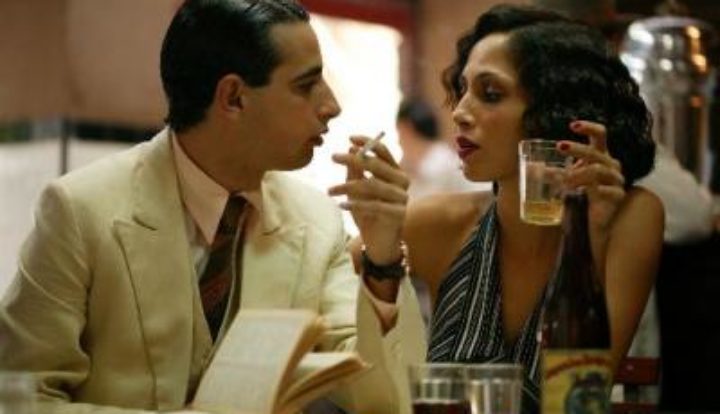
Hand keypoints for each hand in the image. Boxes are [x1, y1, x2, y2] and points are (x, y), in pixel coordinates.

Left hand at [329, 135, 408, 264]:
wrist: (378, 241)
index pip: (383, 151)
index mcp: (394, 172)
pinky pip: (375, 205)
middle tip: (334, 157)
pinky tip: (341, 205)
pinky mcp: (399, 214)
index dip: (368, 142)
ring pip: (372, 185)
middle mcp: (402, 182)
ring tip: (329, 190)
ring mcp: (403, 198)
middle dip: (354, 159)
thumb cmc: (368, 212)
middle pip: (377, 165)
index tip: (349, 138)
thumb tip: (351, 148)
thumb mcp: (357, 190)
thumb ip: (355, 171)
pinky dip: (356, 204)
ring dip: (347, 186)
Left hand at [559, 120, 625, 234]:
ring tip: (565, 181)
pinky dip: (592, 189)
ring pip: (598, 170)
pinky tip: (582, 192)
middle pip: (595, 152)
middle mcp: (610, 165)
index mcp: (599, 156)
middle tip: (560, 147)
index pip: (600, 135)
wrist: (591, 220)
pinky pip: (606, 190)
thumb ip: (552, 173)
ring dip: (579, 173)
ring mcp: (616, 180)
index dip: (589, 128)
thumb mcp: (565, 180)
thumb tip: (530, 167)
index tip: (572, 125)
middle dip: (577, 148)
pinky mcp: (618, 196)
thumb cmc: (579, 195)